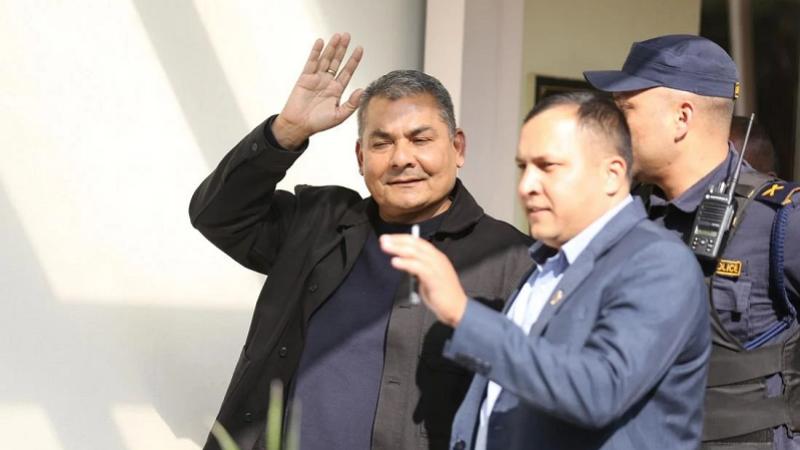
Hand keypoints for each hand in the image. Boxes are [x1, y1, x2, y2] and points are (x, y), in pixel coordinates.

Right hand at [272, 33, 363, 149]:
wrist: (299, 125)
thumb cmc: (318, 123)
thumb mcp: (339, 116)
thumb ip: (351, 104)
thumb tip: (362, 90)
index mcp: (337, 90)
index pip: (347, 71)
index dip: (353, 60)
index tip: (360, 49)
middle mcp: (327, 82)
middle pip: (337, 61)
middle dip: (343, 49)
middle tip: (348, 36)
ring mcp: (316, 78)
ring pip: (326, 59)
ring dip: (331, 47)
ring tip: (338, 36)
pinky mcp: (305, 77)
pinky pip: (312, 62)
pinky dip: (316, 52)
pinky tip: (321, 42)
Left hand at [379, 234, 467, 326]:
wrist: (457, 309)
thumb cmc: (441, 294)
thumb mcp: (427, 277)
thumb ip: (418, 268)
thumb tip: (403, 261)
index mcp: (436, 257)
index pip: (418, 242)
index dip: (402, 238)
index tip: (388, 238)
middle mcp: (437, 259)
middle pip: (415, 245)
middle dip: (398, 240)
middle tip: (383, 239)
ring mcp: (437, 267)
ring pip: (416, 253)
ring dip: (398, 248)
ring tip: (385, 247)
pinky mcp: (435, 278)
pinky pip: (418, 267)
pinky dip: (406, 263)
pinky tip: (395, 261)